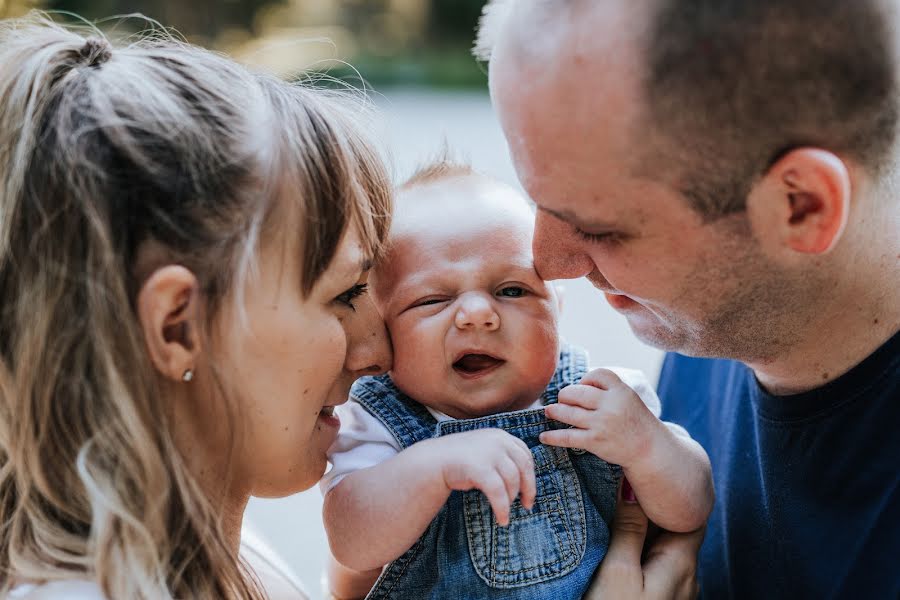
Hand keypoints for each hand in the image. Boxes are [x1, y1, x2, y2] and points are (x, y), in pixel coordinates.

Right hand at [430, 428, 535, 525]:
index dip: (530, 474)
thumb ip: (502, 456)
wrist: (433, 461)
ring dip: (511, 500)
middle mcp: (498, 441)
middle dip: (528, 488)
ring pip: (512, 482)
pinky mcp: (480, 468)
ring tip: (506, 512)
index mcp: (501, 435)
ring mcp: (490, 453)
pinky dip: (502, 508)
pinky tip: (502, 519)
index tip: (529, 490)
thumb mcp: (485, 450)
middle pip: (524, 468)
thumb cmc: (460, 460)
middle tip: (527, 505)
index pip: (525, 454)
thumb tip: (525, 477)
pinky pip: (499, 493)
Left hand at [540, 368, 662, 466]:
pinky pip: (567, 437)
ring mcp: (601, 424)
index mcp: (620, 391)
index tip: (582, 386)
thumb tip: (575, 385)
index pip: (596, 374)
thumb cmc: (634, 420)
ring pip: (568, 413)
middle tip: (562, 399)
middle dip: (565, 395)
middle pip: (575, 392)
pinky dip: (552, 437)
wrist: (648, 449)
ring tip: (549, 412)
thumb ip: (606, 389)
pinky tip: (544, 436)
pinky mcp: (595, 441)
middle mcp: (610, 405)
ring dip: (554, 411)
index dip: (585, 378)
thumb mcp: (628, 397)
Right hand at [585, 479, 703, 599]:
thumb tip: (631, 487)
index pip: (692, 516)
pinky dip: (640, 553)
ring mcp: (675, 593)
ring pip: (664, 551)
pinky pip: (655, 569)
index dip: (672, 495)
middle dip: (652, 512)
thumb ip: (628, 528)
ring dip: (644, 534)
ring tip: (614, 519)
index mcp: (682, 563)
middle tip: (621, 493)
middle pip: (676, 532)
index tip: (646, 478)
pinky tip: (617, 551)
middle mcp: (687, 578)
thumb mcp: (617, 569)